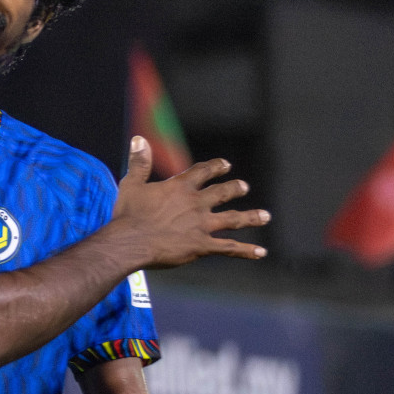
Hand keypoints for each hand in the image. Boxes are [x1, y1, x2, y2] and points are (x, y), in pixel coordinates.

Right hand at [110, 136, 269, 268]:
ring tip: (264, 216)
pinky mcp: (202, 245)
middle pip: (222, 193)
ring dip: (250, 217)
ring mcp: (202, 225)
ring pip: (233, 220)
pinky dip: (246, 250)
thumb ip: (139, 162)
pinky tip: (260, 253)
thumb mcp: (131, 184)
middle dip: (234, 189)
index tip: (225, 165)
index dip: (215, 167)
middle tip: (244, 187)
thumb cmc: (128, 214)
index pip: (203, 172)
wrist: (130, 242)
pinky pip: (228, 248)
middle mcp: (196, 204)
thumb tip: (139, 140)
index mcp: (180, 188)